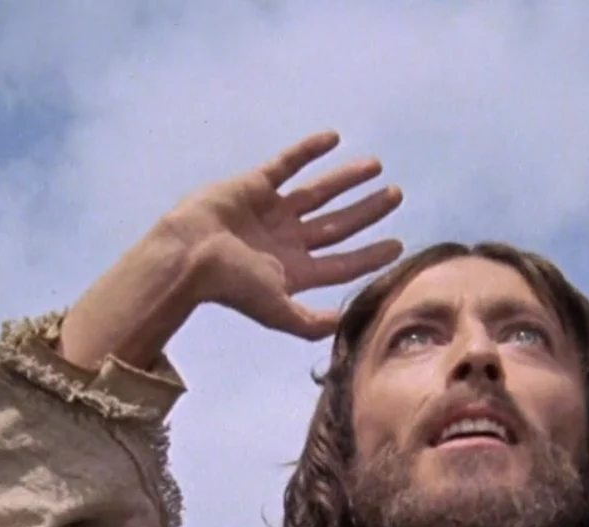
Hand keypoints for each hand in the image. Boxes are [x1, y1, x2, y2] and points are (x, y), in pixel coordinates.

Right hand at [169, 131, 403, 339]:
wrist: (189, 254)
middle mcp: (287, 241)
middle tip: (396, 195)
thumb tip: (346, 326)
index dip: (370, 255)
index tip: (399, 245)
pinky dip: (309, 150)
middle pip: (338, 225)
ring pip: (319, 193)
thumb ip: (311, 323)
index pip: (342, 263)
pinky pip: (287, 164)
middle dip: (367, 211)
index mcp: (294, 272)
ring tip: (376, 166)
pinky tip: (334, 138)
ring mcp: (272, 212)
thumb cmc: (232, 285)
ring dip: (347, 179)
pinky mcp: (255, 185)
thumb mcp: (277, 311)